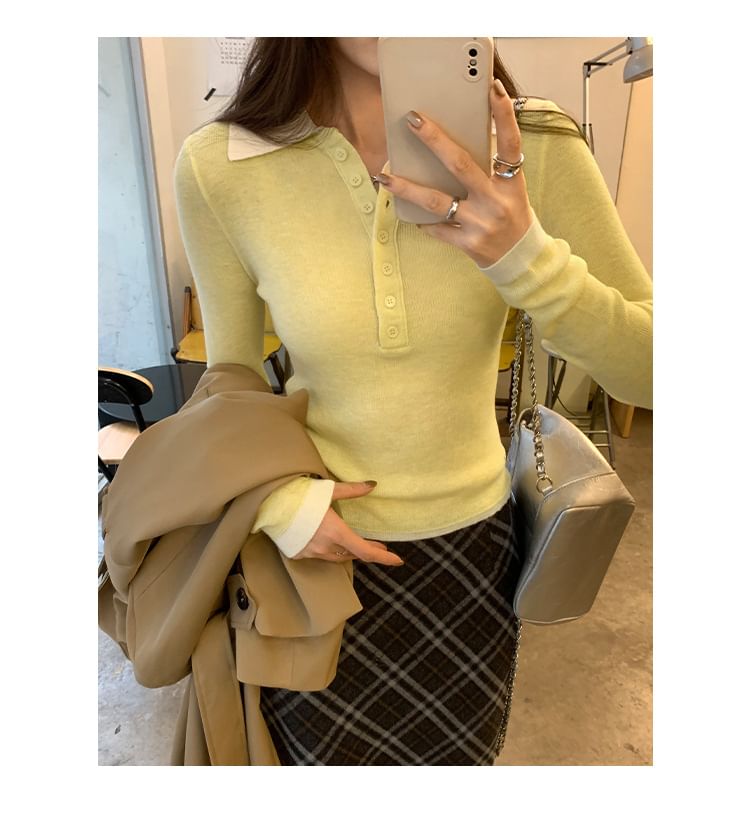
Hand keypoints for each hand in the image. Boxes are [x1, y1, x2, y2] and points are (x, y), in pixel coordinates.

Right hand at [291, 481, 403, 565]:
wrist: (269, 504)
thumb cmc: (300, 495)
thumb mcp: (329, 490)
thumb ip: (353, 490)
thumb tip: (372, 485)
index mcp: (336, 531)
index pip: (365, 551)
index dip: (383, 558)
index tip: (397, 560)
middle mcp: (325, 546)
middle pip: (353, 554)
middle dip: (368, 550)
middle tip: (380, 547)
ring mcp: (311, 552)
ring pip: (336, 557)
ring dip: (349, 551)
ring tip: (359, 544)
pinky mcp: (298, 554)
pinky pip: (320, 555)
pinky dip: (329, 550)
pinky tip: (331, 543)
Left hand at [374, 78, 533, 268]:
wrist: (520, 259)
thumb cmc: (510, 214)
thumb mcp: (510, 189)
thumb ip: (489, 168)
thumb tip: (453, 141)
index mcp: (511, 183)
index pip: (510, 143)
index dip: (504, 115)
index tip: (492, 86)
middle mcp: (496, 201)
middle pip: (460, 165)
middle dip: (434, 139)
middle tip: (411, 119)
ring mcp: (481, 224)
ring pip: (436, 201)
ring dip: (407, 187)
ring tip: (383, 176)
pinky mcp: (468, 244)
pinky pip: (437, 229)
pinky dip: (422, 220)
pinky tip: (405, 210)